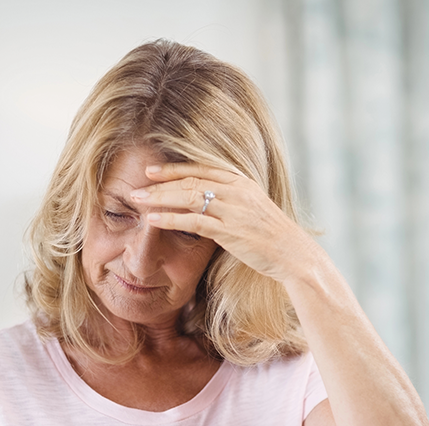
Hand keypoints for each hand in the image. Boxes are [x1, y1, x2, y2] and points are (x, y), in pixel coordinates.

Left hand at [130, 162, 318, 282]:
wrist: (294, 254)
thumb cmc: (273, 236)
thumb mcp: (253, 210)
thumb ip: (231, 201)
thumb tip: (209, 201)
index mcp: (241, 181)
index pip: (200, 169)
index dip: (173, 169)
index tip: (151, 171)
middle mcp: (236, 190)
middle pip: (189, 180)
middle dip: (159, 183)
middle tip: (135, 187)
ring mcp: (233, 209)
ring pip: (187, 196)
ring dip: (158, 198)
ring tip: (136, 200)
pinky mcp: (230, 230)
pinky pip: (192, 221)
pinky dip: (169, 218)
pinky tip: (151, 220)